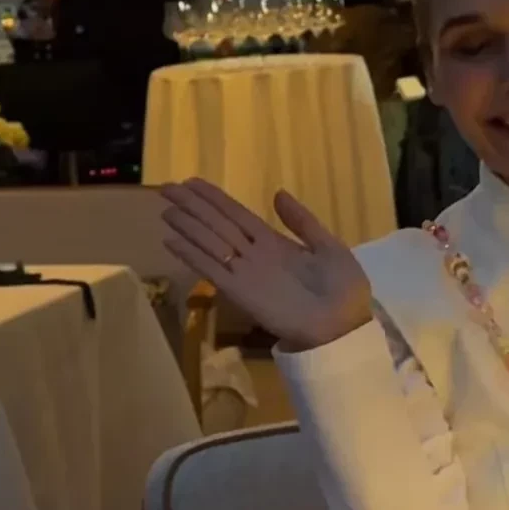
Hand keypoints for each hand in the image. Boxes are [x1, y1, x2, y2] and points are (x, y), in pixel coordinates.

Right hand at [161, 180, 372, 351]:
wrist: (344, 326)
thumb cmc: (343, 289)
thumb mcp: (328, 246)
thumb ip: (302, 221)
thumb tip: (277, 193)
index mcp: (275, 243)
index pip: (237, 214)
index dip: (215, 199)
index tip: (192, 182)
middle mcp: (255, 255)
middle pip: (217, 224)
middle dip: (192, 207)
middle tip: (166, 189)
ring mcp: (246, 273)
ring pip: (210, 243)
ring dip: (187, 226)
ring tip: (164, 210)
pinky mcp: (241, 293)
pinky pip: (212, 270)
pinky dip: (192, 255)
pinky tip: (171, 240)